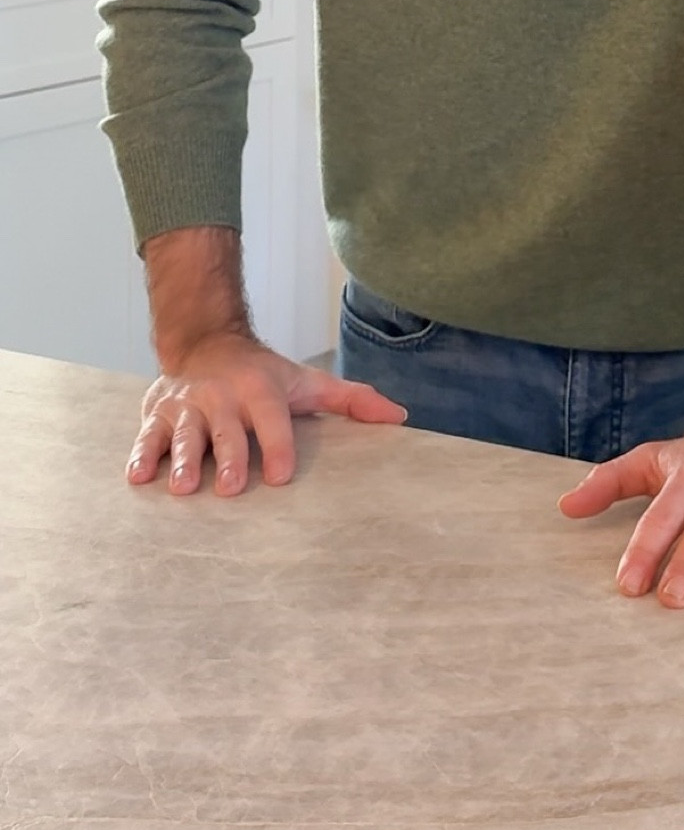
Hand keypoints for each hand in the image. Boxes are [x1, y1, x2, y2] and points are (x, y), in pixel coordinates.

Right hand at [127, 330, 405, 496]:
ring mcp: (187, 406)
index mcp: (261, 389)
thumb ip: (351, 400)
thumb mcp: (307, 382)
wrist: (206, 341)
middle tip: (232, 487)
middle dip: (230, 457)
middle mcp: (223, 396)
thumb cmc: (263, 374)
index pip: (272, 419)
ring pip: (185, 434)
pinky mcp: (156, 415)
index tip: (283, 475)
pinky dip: (142, 455)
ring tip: (182, 487)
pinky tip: (139, 477)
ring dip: (183, 460)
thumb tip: (399, 418)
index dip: (279, 445)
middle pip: (227, 429)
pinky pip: (147, 436)